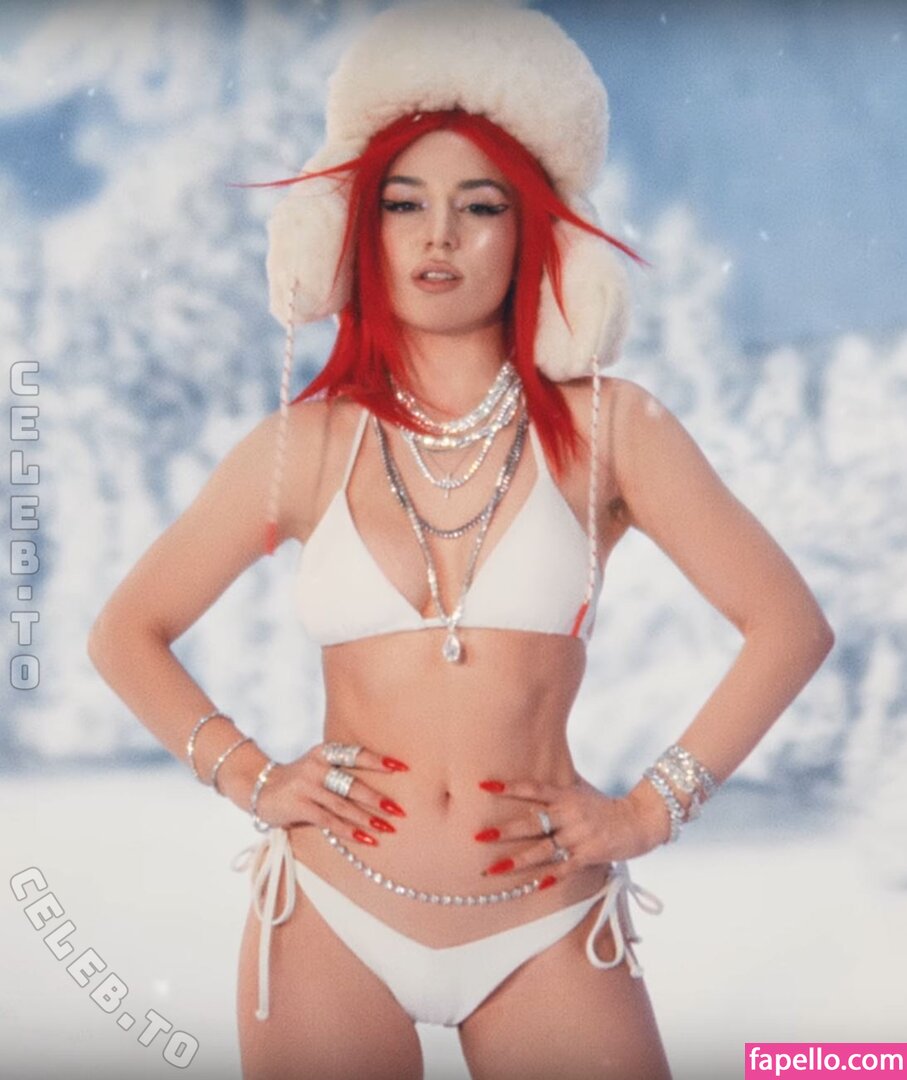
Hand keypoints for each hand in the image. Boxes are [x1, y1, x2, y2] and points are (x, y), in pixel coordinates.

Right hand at [254, 743, 408, 845]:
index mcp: (324, 752)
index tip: (401, 767)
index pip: (355, 754)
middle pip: (352, 783)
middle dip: (377, 798)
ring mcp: (306, 786)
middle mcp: (316, 766)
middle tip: (399, 810)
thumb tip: (379, 789)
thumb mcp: (317, 767)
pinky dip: (348, 830)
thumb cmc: (299, 781)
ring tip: (387, 828)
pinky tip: (365, 838)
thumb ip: (341, 772)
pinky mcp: (298, 805)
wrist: (259, 787)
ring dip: (366, 818)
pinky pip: (328, 820)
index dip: (378, 761)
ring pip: (342, 805)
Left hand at [475, 774, 662, 885]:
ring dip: (518, 860)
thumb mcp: (580, 790)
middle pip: (532, 823)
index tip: (484, 785)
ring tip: (494, 869)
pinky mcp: (590, 854)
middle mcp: (569, 815)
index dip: (509, 787)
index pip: (533, 789)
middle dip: (505, 831)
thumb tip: (530, 783)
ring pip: (543, 850)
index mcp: (565, 796)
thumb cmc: (604, 805)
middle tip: (478, 835)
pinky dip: (552, 876)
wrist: (640, 819)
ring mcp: (579, 836)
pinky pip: (567, 867)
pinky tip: (535, 885)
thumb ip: (556, 790)